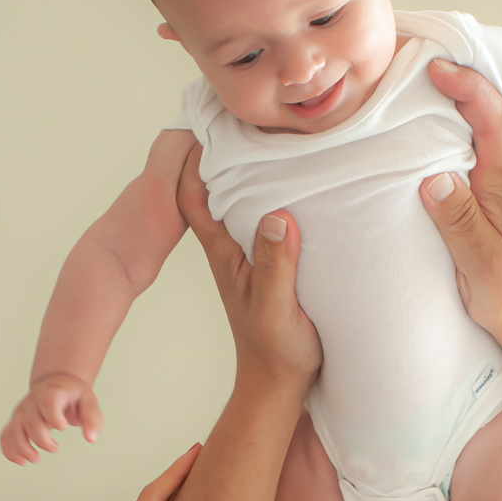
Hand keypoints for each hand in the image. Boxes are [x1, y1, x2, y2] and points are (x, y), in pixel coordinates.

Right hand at [0, 372, 102, 464]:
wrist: (55, 385)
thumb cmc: (73, 396)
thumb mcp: (88, 401)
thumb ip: (92, 418)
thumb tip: (91, 439)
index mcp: (52, 393)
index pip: (47, 400)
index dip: (53, 416)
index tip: (63, 428)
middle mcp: (32, 402)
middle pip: (30, 421)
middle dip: (41, 440)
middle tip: (55, 448)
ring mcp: (21, 412)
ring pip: (13, 430)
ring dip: (22, 449)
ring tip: (35, 459)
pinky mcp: (15, 422)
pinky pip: (6, 437)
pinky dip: (10, 451)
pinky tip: (22, 462)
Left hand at [177, 144, 322, 390]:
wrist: (282, 385)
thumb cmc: (276, 350)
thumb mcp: (276, 308)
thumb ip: (275, 265)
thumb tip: (275, 215)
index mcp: (224, 251)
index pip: (194, 194)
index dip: (195, 157)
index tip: (213, 123)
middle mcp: (234, 245)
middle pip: (220, 187)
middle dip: (229, 151)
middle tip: (253, 115)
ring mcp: (255, 252)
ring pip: (247, 199)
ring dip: (259, 170)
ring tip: (285, 135)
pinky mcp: (277, 260)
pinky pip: (274, 216)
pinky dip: (283, 194)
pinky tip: (307, 179)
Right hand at [418, 60, 501, 345]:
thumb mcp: (480, 264)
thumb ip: (458, 220)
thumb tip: (433, 179)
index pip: (495, 118)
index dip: (469, 87)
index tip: (437, 69)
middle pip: (489, 110)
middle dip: (459, 79)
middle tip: (416, 58)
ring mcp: (500, 184)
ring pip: (480, 129)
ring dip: (453, 104)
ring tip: (414, 85)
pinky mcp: (490, 197)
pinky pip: (471, 150)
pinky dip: (451, 131)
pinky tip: (427, 130)